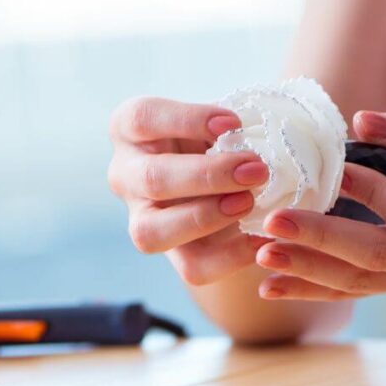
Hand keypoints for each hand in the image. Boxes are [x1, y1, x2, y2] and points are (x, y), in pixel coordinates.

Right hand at [107, 97, 270, 285]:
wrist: (220, 181)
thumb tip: (248, 138)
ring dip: (205, 219)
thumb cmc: (214, 137)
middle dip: (208, 176)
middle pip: (151, 178)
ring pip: (152, 232)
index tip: (232, 124)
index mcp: (129, 128)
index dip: (187, 121)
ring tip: (248, 203)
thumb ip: (225, 127)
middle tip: (256, 170)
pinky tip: (261, 239)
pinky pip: (190, 267)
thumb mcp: (214, 120)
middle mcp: (124, 173)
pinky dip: (230, 257)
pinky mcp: (169, 253)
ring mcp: (138, 217)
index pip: (142, 119)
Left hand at [254, 109, 385, 300]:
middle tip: (274, 222)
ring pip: (359, 283)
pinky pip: (350, 294)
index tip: (336, 171)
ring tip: (262, 254)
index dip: (376, 196)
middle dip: (322, 240)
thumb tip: (360, 123)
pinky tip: (268, 287)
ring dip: (306, 270)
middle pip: (377, 257)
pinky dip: (308, 291)